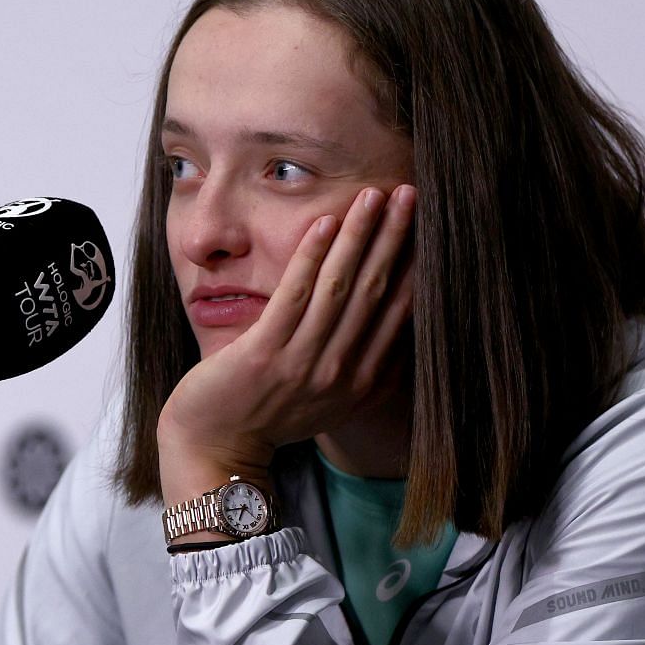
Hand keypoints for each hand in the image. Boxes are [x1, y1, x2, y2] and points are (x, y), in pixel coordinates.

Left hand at [158, 184, 415, 506]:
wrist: (216, 450)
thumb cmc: (267, 416)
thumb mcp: (328, 400)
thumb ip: (361, 367)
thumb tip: (394, 326)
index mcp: (361, 381)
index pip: (398, 312)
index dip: (414, 264)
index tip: (428, 224)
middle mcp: (340, 374)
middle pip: (376, 292)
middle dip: (395, 238)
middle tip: (411, 194)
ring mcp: (302, 365)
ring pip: (340, 288)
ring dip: (358, 236)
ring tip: (373, 196)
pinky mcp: (264, 356)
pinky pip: (295, 296)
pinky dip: (311, 256)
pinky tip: (324, 222)